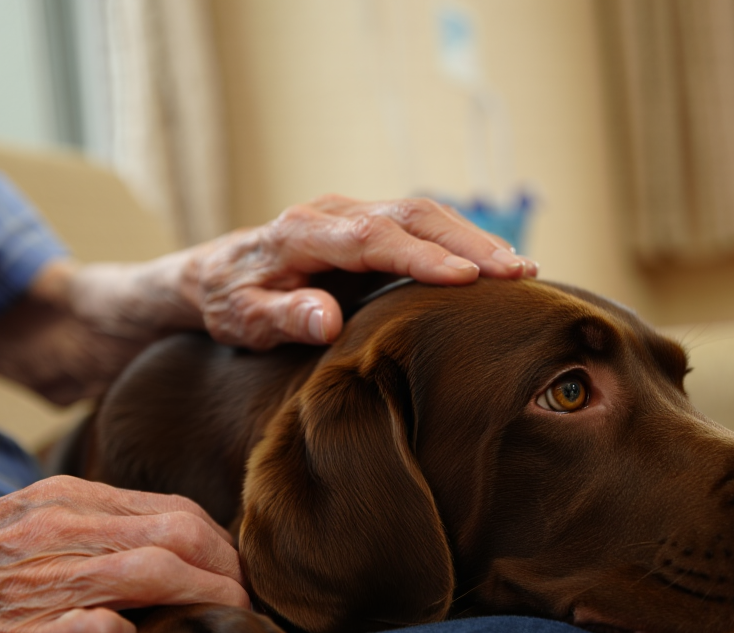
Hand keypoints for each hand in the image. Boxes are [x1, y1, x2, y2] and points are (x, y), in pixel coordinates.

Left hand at [64, 194, 540, 350]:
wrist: (212, 274)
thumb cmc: (229, 302)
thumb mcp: (243, 319)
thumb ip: (283, 318)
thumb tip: (329, 318)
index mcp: (301, 233)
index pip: (371, 239)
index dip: (421, 257)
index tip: (468, 279)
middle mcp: (332, 212)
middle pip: (409, 215)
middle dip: (467, 242)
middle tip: (518, 273)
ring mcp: (352, 212)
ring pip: (422, 213)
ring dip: (473, 238)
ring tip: (522, 270)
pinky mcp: (365, 223)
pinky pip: (418, 224)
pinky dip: (459, 240)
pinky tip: (494, 266)